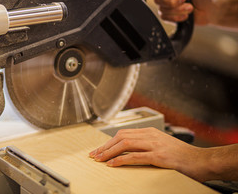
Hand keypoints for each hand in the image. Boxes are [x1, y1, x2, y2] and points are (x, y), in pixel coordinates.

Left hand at [89, 127, 215, 181]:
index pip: (123, 134)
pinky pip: (135, 156)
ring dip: (109, 152)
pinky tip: (113, 164)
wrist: (201, 161)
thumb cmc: (182, 156)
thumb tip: (128, 152)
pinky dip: (121, 160)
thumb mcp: (161, 146)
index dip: (109, 142)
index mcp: (150, 132)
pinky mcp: (158, 156)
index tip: (100, 149)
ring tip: (99, 159)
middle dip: (105, 146)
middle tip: (94, 155)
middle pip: (121, 137)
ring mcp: (154, 145)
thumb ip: (146, 146)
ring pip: (125, 145)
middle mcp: (150, 135)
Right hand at [152, 0, 213, 24]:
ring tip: (189, 7)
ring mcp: (166, 7)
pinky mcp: (168, 17)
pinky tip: (186, 14)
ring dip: (179, 10)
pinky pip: (166, 19)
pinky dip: (177, 17)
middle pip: (158, 0)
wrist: (209, 9)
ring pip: (163, 10)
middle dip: (173, 2)